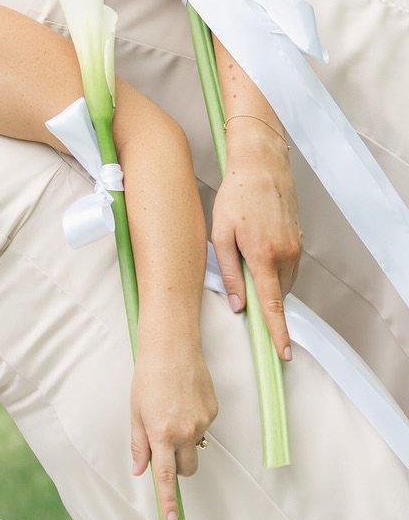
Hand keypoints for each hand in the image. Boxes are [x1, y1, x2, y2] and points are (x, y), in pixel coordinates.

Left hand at [130, 339, 218, 519]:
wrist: (173, 349)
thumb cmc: (148, 379)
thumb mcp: (135, 413)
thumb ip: (139, 444)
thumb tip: (139, 469)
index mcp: (162, 434)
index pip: (167, 476)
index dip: (169, 500)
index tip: (172, 519)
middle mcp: (186, 432)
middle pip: (187, 469)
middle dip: (178, 469)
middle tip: (164, 450)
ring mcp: (203, 422)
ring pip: (195, 447)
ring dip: (184, 442)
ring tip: (171, 412)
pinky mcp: (214, 411)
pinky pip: (203, 428)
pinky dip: (193, 423)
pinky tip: (183, 401)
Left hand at [212, 126, 301, 362]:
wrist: (262, 167)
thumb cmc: (237, 197)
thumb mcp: (221, 236)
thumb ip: (229, 273)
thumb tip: (238, 306)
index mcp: (264, 257)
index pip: (273, 305)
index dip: (277, 331)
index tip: (282, 352)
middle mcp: (286, 255)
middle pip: (276, 295)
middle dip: (262, 301)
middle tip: (240, 288)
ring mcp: (295, 247)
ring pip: (282, 282)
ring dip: (266, 283)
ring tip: (244, 258)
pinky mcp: (299, 241)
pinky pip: (287, 268)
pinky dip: (273, 271)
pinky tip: (257, 253)